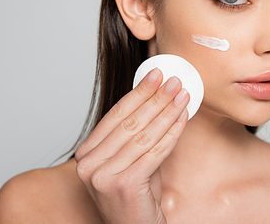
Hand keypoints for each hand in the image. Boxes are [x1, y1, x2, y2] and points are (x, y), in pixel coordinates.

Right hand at [75, 68, 188, 223]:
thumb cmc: (136, 194)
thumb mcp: (130, 159)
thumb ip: (136, 132)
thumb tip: (158, 96)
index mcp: (86, 153)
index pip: (115, 115)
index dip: (138, 93)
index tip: (155, 75)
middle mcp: (89, 164)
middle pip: (129, 122)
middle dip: (155, 98)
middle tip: (173, 80)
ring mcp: (103, 175)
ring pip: (143, 135)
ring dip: (167, 112)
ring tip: (182, 96)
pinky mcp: (123, 185)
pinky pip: (154, 152)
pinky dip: (172, 133)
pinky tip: (183, 118)